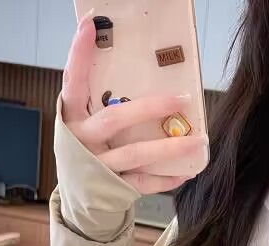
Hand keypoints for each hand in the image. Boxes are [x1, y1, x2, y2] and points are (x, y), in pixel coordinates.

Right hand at [61, 10, 206, 194]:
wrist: (78, 198)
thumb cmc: (87, 150)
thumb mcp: (84, 122)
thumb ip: (100, 100)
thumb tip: (137, 68)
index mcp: (71, 116)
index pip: (73, 80)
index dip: (80, 54)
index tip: (90, 24)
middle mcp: (81, 140)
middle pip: (115, 119)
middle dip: (150, 108)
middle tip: (182, 97)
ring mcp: (97, 166)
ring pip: (135, 154)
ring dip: (169, 148)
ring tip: (198, 140)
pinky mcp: (113, 188)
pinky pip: (143, 183)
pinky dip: (165, 179)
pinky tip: (186, 172)